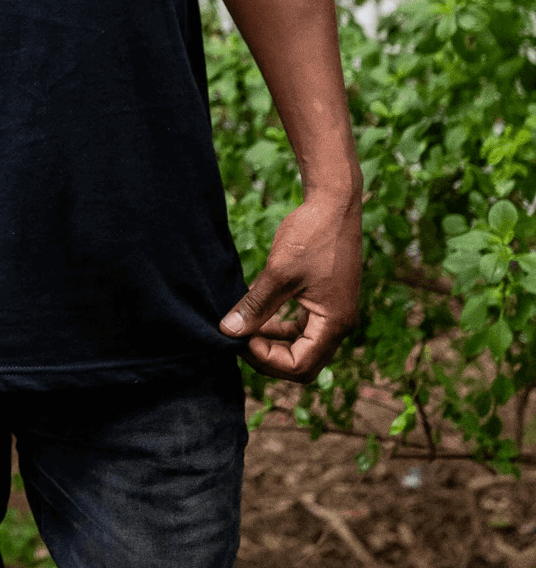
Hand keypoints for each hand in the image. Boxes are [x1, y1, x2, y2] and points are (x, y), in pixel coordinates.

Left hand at [219, 191, 361, 382]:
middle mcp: (339, 324)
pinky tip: (256, 312)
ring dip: (272, 342)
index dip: (266, 358)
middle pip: (302, 362)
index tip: (240, 339)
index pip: (299, 365)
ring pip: (301, 345)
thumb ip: (255, 306)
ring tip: (243, 327)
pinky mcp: (326, 300)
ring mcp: (334, 312)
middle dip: (268, 356)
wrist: (333, 202)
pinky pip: (301, 326)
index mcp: (335, 323)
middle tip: (238, 339)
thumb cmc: (311, 235)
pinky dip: (278, 325)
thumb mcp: (278, 273)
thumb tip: (228, 332)